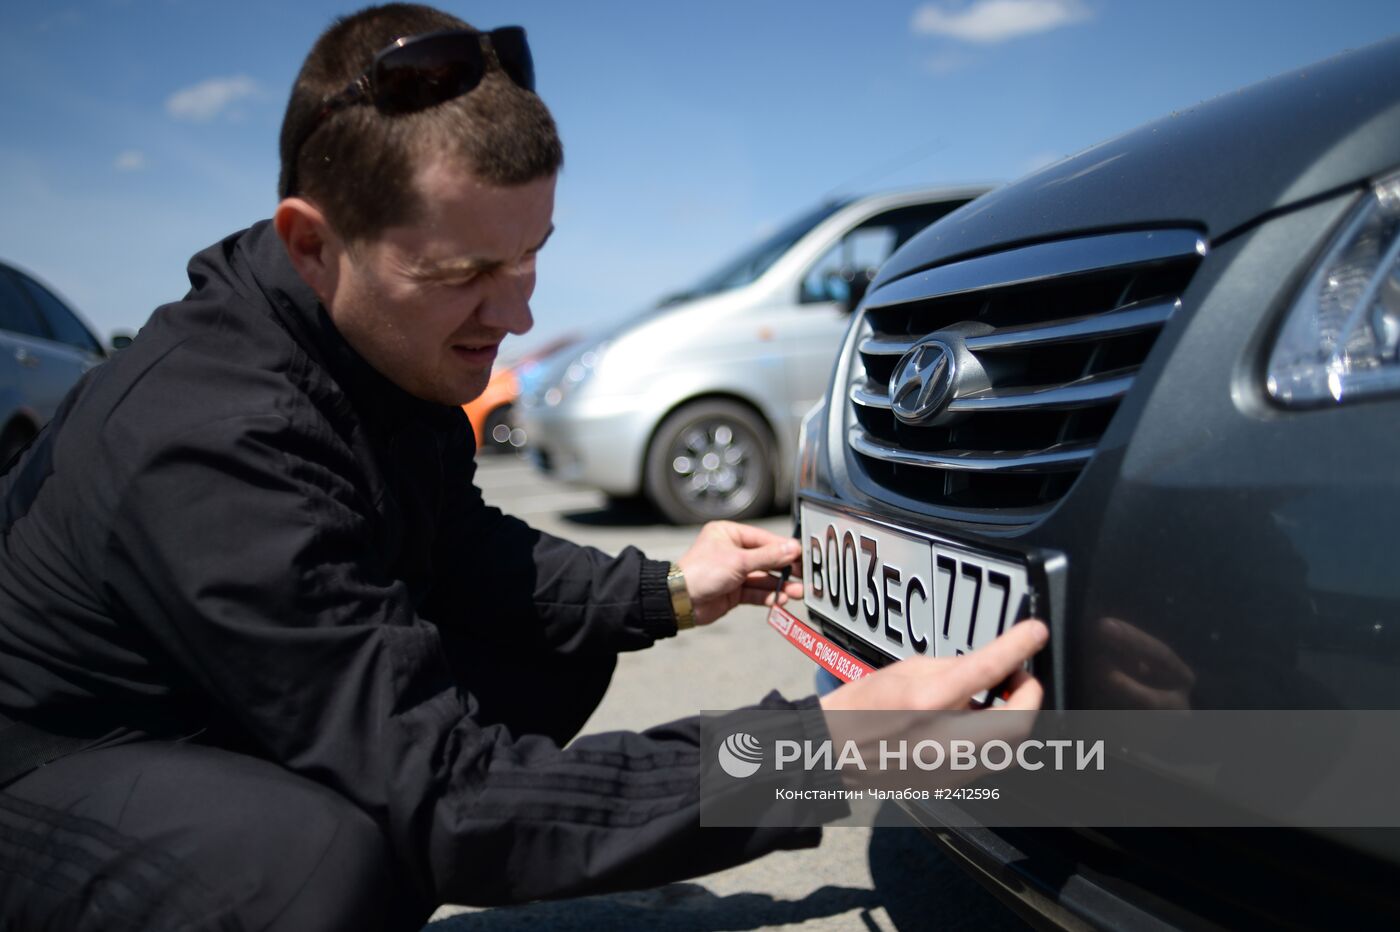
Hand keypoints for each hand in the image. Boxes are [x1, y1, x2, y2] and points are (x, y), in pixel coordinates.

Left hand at [676, 521, 803, 625]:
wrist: (680, 601)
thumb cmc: (701, 572)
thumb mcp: (739, 561)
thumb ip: (768, 556)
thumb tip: (792, 549)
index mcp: (729, 534)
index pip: (764, 539)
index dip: (784, 548)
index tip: (802, 555)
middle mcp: (732, 551)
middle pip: (765, 559)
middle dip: (784, 569)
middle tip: (804, 575)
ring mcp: (733, 573)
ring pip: (762, 578)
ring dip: (780, 585)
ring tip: (798, 592)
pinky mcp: (733, 591)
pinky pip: (755, 592)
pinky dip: (768, 596)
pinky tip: (781, 600)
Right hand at [819, 620, 1048, 788]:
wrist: (833, 751)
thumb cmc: (861, 706)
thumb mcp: (904, 671)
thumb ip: (950, 668)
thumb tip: (986, 666)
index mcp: (927, 701)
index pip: (988, 670)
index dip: (1019, 647)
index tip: (1035, 633)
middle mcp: (943, 740)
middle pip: (1018, 723)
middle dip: (1029, 694)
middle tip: (1017, 675)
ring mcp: (949, 768)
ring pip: (1009, 747)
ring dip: (1014, 716)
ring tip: (997, 697)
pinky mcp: (949, 783)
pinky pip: (988, 759)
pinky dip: (993, 736)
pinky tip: (976, 721)